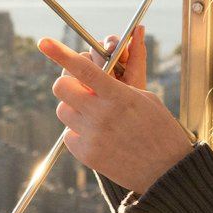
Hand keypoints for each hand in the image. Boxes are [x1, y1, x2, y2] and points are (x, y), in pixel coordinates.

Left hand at [38, 34, 192, 192]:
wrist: (167, 170)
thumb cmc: (160, 129)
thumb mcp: (145, 98)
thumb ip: (116, 87)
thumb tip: (92, 79)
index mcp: (119, 96)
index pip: (83, 69)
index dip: (60, 54)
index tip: (45, 43)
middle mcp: (102, 114)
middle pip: (62, 88)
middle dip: (69, 83)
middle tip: (82, 88)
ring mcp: (92, 136)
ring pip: (62, 111)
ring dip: (73, 108)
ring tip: (94, 114)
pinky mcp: (87, 155)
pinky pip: (68, 135)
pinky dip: (78, 131)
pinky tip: (98, 135)